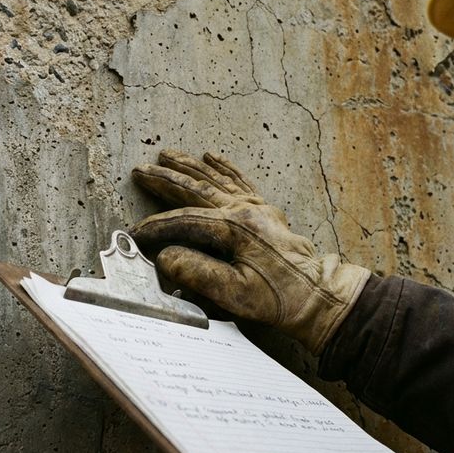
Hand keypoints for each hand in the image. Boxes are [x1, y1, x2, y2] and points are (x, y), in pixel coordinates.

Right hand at [130, 150, 368, 354]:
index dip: (156, 227)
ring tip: (167, 154)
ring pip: (215, 179)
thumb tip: (165, 256)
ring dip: (189, 166)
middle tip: (140, 170)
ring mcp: (256, 207)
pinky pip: (240, 180)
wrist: (318, 296)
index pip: (184, 221)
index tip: (135, 233)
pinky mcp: (265, 210)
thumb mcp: (234, 293)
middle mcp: (245, 209)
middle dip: (165, 179)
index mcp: (235, 228)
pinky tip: (211, 156)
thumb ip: (197, 273)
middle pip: (196, 189)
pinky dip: (224, 167)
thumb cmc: (278, 298)